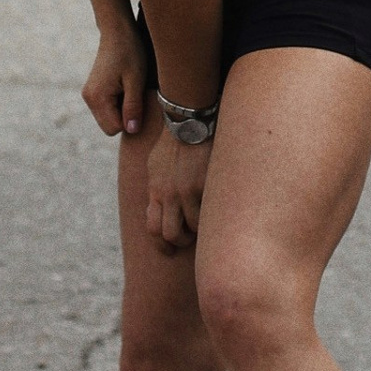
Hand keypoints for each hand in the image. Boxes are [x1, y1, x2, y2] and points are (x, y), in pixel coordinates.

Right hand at [80, 16, 150, 138]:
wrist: (117, 31)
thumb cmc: (130, 52)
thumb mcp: (136, 80)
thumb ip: (133, 107)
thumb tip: (131, 130)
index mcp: (97, 97)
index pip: (115, 128)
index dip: (131, 119)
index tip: (138, 99)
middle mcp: (89, 99)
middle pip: (110, 127)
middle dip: (125, 117)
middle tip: (134, 93)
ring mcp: (89, 95)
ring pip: (108, 119)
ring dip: (122, 110)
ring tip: (129, 88)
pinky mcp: (92, 91)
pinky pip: (107, 110)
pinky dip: (117, 104)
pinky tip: (124, 87)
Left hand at [143, 125, 205, 253]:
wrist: (188, 121)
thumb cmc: (173, 142)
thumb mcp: (155, 165)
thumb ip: (157, 187)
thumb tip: (158, 205)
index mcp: (155, 190)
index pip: (152, 228)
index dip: (161, 245)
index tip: (170, 250)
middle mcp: (168, 194)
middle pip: (170, 234)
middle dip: (180, 243)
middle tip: (190, 240)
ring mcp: (186, 190)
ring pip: (192, 227)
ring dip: (199, 231)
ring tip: (206, 224)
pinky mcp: (204, 184)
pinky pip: (208, 212)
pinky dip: (212, 216)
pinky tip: (217, 212)